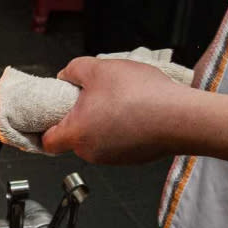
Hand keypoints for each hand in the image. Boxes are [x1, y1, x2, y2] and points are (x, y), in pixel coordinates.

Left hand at [42, 57, 185, 164]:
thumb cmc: (142, 96)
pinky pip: (117, 141)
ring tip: (117, 99)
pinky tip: (134, 110)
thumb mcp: (98, 68)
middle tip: (88, 96)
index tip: (46, 116)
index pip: (46, 142)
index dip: (42, 127)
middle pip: (73, 137)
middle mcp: (92, 152)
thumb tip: (66, 75)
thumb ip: (73, 70)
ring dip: (101, 120)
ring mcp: (114, 158)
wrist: (184, 117)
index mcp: (76, 134)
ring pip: (96, 138)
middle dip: (77, 116)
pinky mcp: (133, 157)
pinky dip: (120, 127)